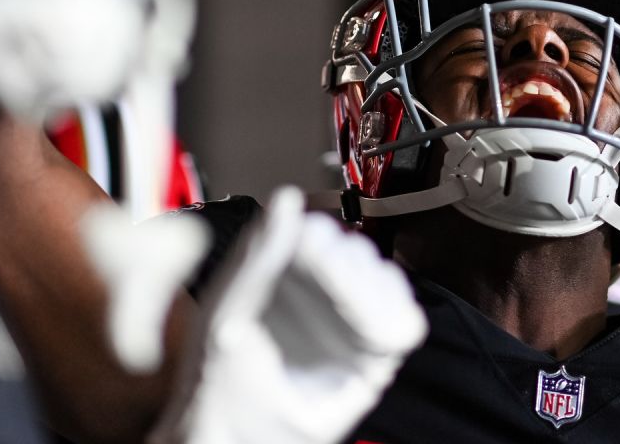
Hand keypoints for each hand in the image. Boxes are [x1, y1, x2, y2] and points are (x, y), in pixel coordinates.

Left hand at [154, 186, 426, 443]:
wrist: (233, 439)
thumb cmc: (216, 381)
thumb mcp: (229, 307)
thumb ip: (260, 255)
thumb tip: (286, 200)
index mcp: (281, 276)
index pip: (318, 233)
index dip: (320, 234)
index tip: (309, 241)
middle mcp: (316, 297)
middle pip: (356, 252)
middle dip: (345, 261)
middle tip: (326, 276)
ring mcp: (345, 325)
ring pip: (384, 282)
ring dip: (369, 288)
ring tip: (342, 304)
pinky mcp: (371, 357)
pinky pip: (403, 326)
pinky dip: (394, 318)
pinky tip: (367, 324)